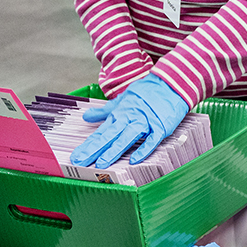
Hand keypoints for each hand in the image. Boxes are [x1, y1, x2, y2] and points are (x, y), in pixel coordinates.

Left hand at [70, 74, 189, 166]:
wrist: (170, 83)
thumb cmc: (146, 92)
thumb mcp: (122, 99)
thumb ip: (104, 111)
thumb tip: (86, 117)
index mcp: (120, 114)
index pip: (101, 132)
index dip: (88, 145)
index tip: (76, 156)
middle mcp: (129, 119)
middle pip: (109, 136)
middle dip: (94, 150)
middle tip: (80, 161)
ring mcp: (145, 123)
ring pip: (127, 138)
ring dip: (114, 150)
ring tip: (101, 163)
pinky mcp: (160, 127)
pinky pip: (151, 140)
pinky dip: (144, 149)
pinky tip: (134, 160)